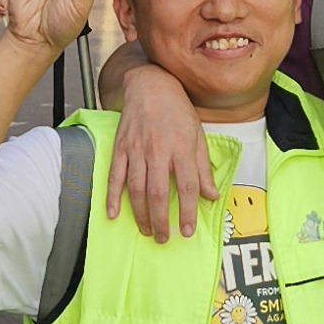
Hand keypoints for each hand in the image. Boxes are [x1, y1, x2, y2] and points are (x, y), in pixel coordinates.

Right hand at [104, 58, 215, 242]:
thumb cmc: (178, 111)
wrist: (150, 86)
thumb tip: (211, 196)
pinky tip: (112, 214)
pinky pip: (115, 176)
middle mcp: (158, 151)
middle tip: (164, 238)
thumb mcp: (198, 136)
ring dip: (140, 214)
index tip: (186, 230)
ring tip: (147, 231)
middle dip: (161, 220)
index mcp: (181, 148)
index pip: (186, 186)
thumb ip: (203, 168)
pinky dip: (112, 196)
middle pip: (158, 193)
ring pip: (137, 189)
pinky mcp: (120, 148)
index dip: (187, 211)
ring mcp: (136, 150)